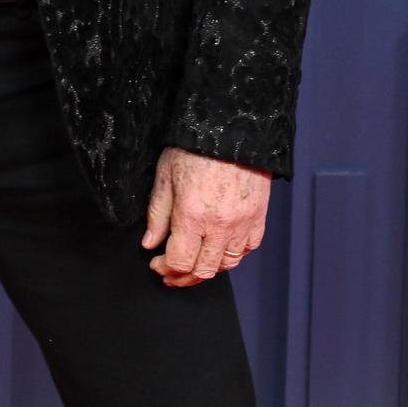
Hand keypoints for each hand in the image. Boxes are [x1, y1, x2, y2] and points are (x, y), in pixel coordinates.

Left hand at [141, 145, 269, 285]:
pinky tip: (219, 250)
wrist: (233, 129)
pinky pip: (248, 248)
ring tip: (194, 264)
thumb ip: (157, 214)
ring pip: (226, 264)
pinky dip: (232, 255)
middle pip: (203, 270)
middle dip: (183, 277)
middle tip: (171, 273)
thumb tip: (149, 243)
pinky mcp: (258, 217)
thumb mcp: (165, 177)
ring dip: (208, 269)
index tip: (157, 263)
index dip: (165, 268)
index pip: (179, 262)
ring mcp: (243, 223)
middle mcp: (220, 226)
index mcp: (192, 216)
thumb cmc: (195, 149)